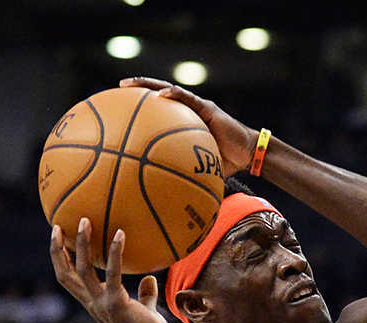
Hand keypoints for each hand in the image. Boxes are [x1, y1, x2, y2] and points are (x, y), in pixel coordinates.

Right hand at [51, 218, 174, 322]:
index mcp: (95, 303)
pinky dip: (114, 253)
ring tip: (85, 221)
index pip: (68, 279)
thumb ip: (143, 294)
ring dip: (82, 244)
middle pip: (65, 274)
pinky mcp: (117, 304)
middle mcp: (93, 303)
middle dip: (58, 249)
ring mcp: (103, 304)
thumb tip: (149, 278)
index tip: (58, 237)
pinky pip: (112, 274)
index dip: (59, 259)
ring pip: (83, 270)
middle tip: (58, 225)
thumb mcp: (144, 310)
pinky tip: (119, 235)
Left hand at [121, 77, 257, 177]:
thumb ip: (181, 173)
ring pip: (169, 89)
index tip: (122, 103)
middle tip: (120, 86)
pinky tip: (160, 95)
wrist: (247, 155)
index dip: (141, 103)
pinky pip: (188, 99)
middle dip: (139, 87)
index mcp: (184, 120)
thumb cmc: (224, 163)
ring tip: (130, 84)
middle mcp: (188, 110)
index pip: (159, 108)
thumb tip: (162, 193)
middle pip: (159, 93)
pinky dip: (174, 94)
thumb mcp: (197, 168)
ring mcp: (197, 106)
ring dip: (149, 85)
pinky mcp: (207, 107)